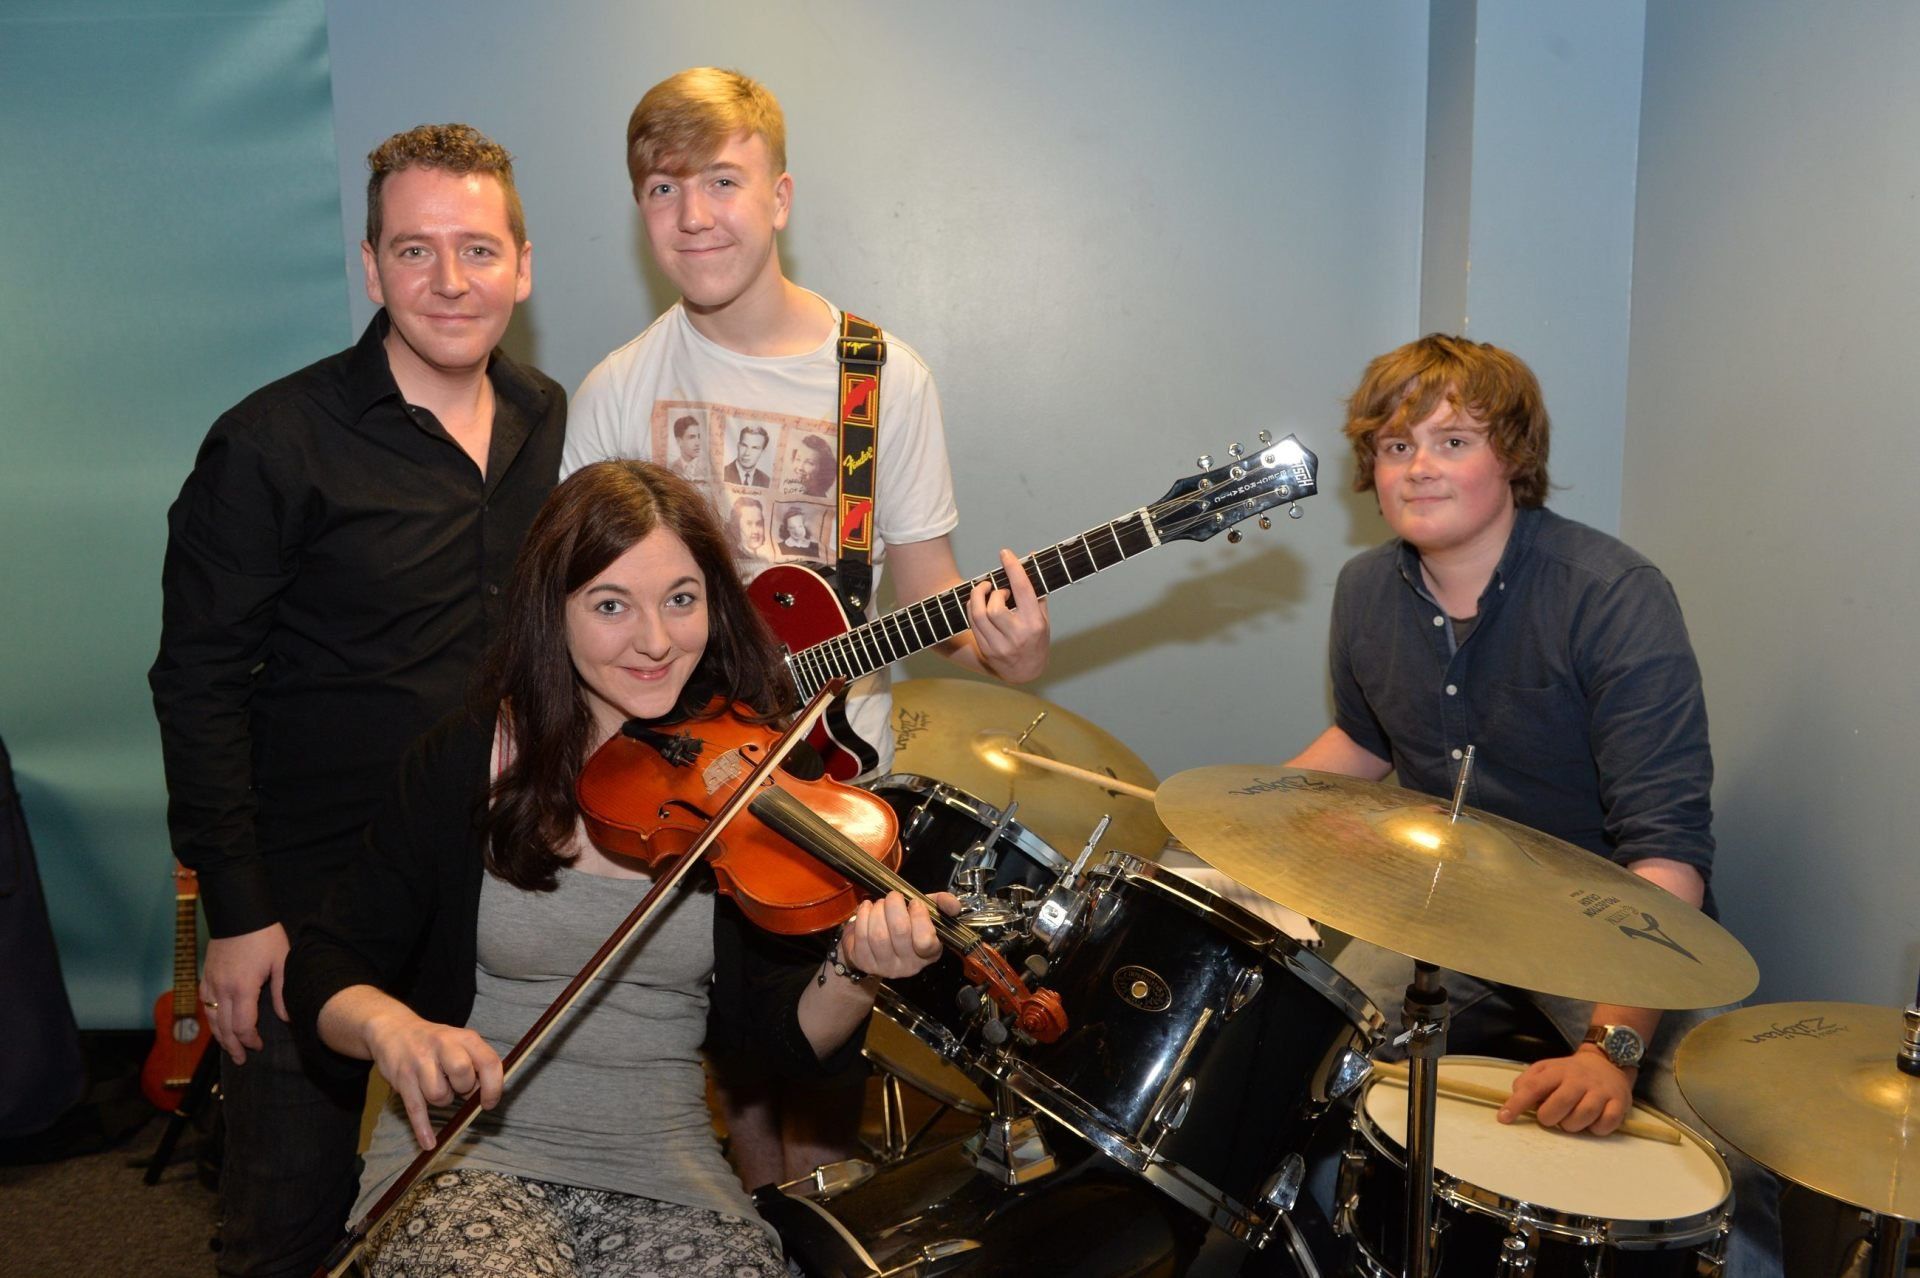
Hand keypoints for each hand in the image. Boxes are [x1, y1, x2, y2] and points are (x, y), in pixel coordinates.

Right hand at [200, 923, 289, 1064]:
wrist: (239, 913)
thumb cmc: (264, 936)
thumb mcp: (281, 962)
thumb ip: (282, 993)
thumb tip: (286, 1018)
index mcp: (242, 989)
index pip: (241, 1027)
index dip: (249, 1041)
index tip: (258, 1046)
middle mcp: (222, 990)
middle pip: (223, 1028)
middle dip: (232, 1046)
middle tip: (240, 1060)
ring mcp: (210, 982)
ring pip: (210, 1018)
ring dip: (219, 1036)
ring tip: (228, 1048)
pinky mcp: (205, 975)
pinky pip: (204, 1002)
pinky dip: (210, 1017)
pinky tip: (216, 1022)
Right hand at [363, 1007, 503, 1149]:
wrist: (394, 1029)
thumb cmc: (434, 1043)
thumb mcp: (459, 1042)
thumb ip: (475, 1063)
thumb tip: (484, 1095)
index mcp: (465, 1037)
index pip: (489, 1061)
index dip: (494, 1086)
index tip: (490, 1103)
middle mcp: (443, 1045)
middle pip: (462, 1074)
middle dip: (463, 1089)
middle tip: (457, 1087)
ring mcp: (420, 1061)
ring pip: (438, 1095)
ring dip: (441, 1099)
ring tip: (435, 1086)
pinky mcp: (402, 1078)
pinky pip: (416, 1108)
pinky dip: (423, 1128)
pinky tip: (429, 1142)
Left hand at [838, 891, 958, 979]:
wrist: (876, 943)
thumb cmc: (905, 924)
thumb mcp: (927, 913)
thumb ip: (942, 904)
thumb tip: (953, 905)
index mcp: (930, 953)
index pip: (925, 940)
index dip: (919, 916)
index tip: (915, 903)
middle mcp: (909, 965)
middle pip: (899, 931)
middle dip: (894, 905)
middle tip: (893, 896)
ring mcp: (885, 967)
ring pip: (879, 934)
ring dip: (877, 910)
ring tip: (879, 904)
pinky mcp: (864, 963)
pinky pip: (861, 936)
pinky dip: (862, 915)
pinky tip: (867, 909)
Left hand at [966, 549, 1049, 682]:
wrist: (1026, 672)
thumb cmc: (1036, 640)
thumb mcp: (1042, 617)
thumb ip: (1036, 589)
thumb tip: (1030, 557)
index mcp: (1034, 624)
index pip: (1023, 591)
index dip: (1013, 569)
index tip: (1005, 554)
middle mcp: (1017, 636)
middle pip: (995, 606)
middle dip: (993, 592)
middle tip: (998, 590)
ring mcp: (1000, 646)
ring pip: (979, 615)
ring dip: (978, 597)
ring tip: (985, 591)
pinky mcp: (986, 650)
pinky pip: (972, 624)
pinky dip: (972, 609)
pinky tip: (978, 605)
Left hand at [1500, 1046, 1636, 1135]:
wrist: (1608, 1062)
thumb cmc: (1570, 1073)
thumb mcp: (1547, 1070)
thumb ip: (1528, 1081)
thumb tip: (1515, 1096)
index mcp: (1557, 1071)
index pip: (1533, 1087)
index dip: (1517, 1103)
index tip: (1504, 1118)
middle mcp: (1579, 1080)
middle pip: (1559, 1104)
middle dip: (1549, 1118)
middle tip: (1550, 1118)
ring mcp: (1600, 1091)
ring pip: (1583, 1116)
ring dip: (1572, 1126)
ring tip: (1571, 1121)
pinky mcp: (1619, 1103)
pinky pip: (1606, 1123)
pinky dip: (1597, 1128)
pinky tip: (1592, 1123)